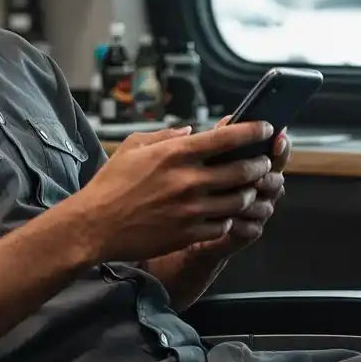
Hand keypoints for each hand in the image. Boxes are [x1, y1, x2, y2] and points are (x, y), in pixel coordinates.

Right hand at [69, 122, 274, 264]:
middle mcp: (188, 181)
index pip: (227, 138)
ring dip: (249, 193)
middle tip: (262, 161)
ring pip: (240, 200)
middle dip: (259, 164)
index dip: (253, 131)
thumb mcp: (133, 147)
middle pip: (243, 170)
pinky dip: (230, 217)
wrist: (94, 226)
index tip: (265, 128)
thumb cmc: (110, 185)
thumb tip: (192, 131)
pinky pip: (224, 225)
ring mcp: (191, 209)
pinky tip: (226, 212)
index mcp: (175, 154)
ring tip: (248, 188)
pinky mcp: (189, 233)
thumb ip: (165, 136)